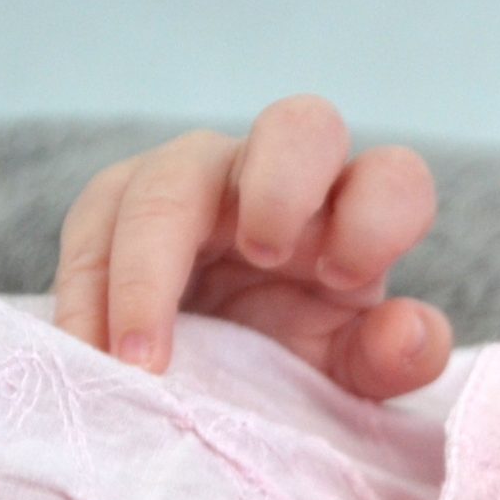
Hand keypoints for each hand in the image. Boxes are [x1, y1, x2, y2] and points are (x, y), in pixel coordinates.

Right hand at [52, 94, 451, 401]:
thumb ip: (388, 358)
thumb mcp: (344, 370)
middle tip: (259, 258)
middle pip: (297, 129)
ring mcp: (195, 180)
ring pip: (168, 178)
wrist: (207, 368)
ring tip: (142, 363)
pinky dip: (87, 295)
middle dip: (281, 185)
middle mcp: (280, 176)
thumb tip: (412, 332)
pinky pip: (95, 225)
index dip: (377, 217)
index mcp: (353, 212)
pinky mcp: (118, 203)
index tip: (343, 280)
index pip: (393, 179)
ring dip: (150, 270)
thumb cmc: (292, 352)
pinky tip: (88, 354)